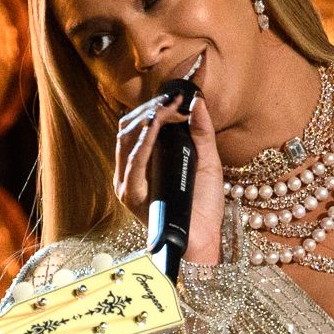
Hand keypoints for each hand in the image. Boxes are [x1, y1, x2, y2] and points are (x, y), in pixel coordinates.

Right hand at [115, 87, 224, 266]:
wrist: (205, 238)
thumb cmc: (204, 204)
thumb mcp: (206, 160)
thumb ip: (201, 130)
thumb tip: (197, 99)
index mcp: (143, 162)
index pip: (139, 125)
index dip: (156, 105)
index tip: (180, 94)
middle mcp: (130, 171)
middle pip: (129, 128)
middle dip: (152, 108)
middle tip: (175, 99)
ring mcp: (127, 183)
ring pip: (127, 139)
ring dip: (148, 119)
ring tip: (170, 107)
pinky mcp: (130, 195)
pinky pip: (132, 161)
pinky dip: (144, 140)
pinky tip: (156, 125)